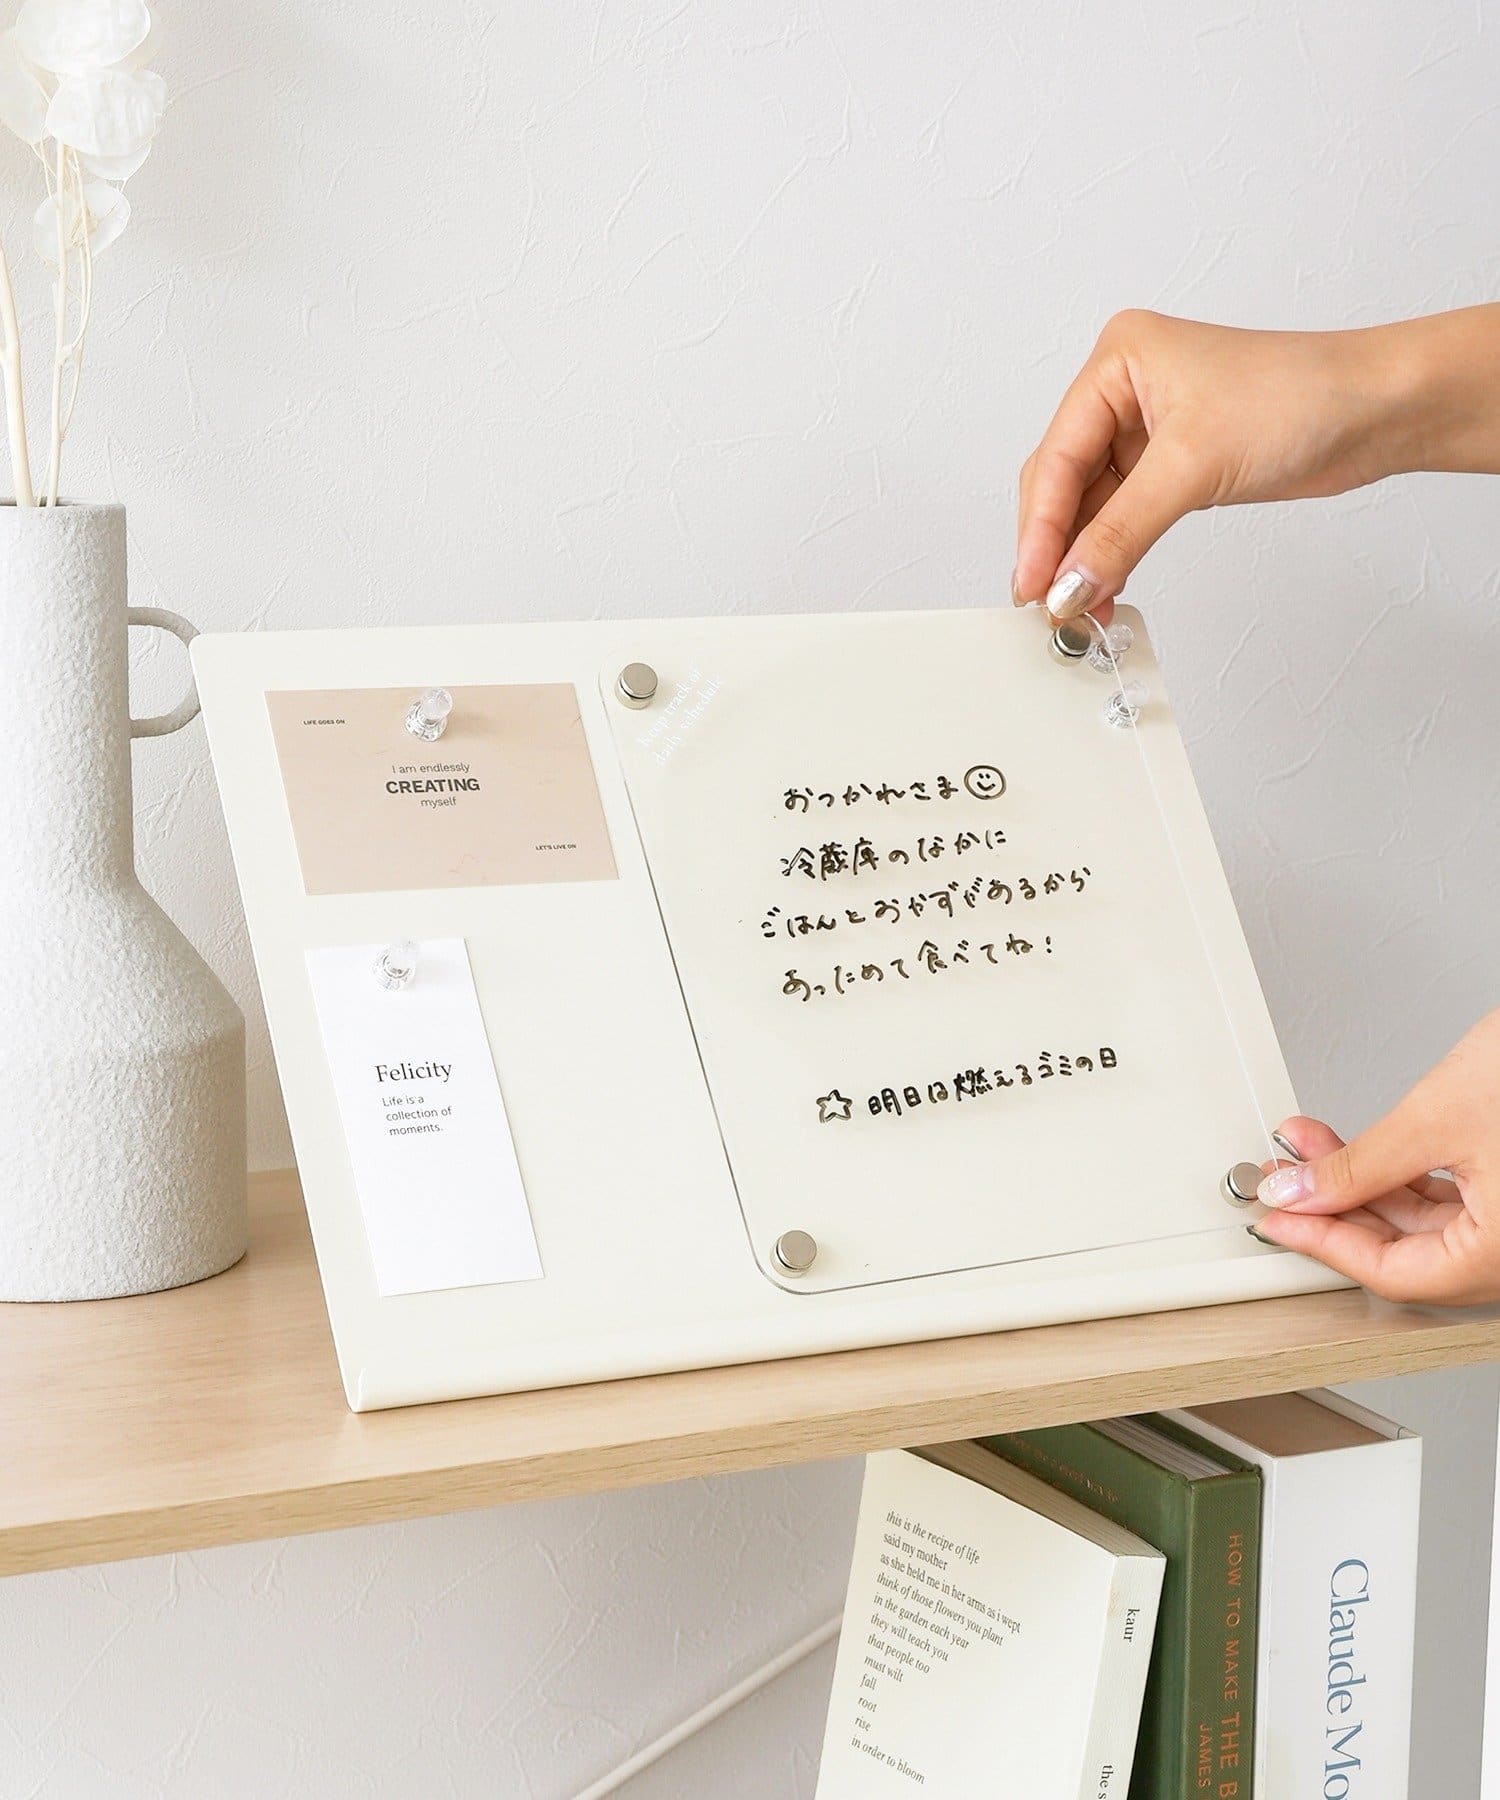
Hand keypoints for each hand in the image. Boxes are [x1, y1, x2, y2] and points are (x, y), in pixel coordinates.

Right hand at [1013, 308, 1437, 620]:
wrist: (1378, 409)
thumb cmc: (1304, 395)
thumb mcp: (1194, 466)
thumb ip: (1121, 533)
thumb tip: (1070, 585)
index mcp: (1118, 360)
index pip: (1057, 456)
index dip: (1040, 529)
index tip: (1034, 585)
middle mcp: (1126, 390)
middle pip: (1062, 482)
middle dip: (1055, 545)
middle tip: (1048, 603)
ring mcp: (1149, 428)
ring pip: (1090, 505)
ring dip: (1083, 558)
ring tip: (1077, 607)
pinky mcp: (1175, 464)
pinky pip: (1122, 516)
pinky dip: (1112, 553)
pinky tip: (1105, 586)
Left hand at [1250, 1008, 1499, 1304]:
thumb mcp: (1435, 1119)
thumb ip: (1359, 1165)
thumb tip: (1299, 1191)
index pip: (1396, 1275)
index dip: (1326, 1245)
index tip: (1277, 1218)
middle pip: (1407, 1253)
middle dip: (1336, 1208)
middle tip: (1284, 1177)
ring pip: (1424, 1225)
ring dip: (1361, 1186)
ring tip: (1307, 1148)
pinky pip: (1449, 1201)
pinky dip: (1399, 1176)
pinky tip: (1357, 1149)